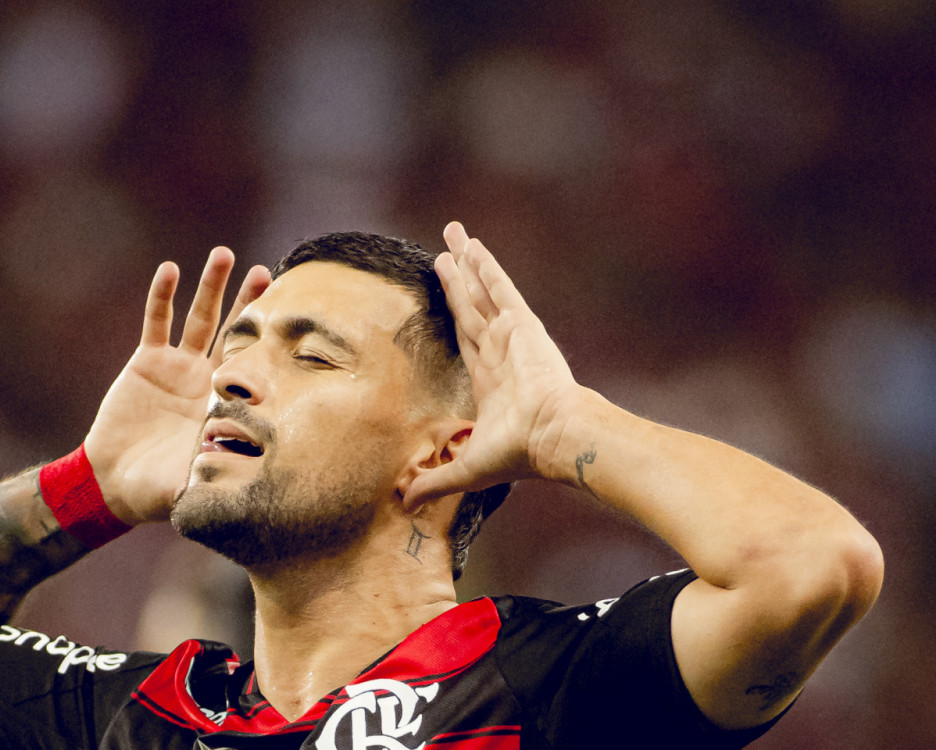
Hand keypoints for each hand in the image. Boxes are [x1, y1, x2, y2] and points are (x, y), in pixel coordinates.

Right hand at [84, 248, 271, 523]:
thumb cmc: (159, 488)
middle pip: (233, 331)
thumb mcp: (195, 482)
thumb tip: (250, 483)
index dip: (269, 341)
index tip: (290, 316)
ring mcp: (178, 366)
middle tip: (268, 272)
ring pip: (199, 318)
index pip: (254, 365)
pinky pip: (156, 322)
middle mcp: (208, 378)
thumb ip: (217, 474)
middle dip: (248, 302)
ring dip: (210, 287)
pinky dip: (162, 296)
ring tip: (224, 254)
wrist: (114, 481)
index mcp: (226, 402)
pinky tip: (171, 269)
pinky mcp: (148, 361)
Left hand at [403, 222, 579, 508]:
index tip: (445, 297)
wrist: (554, 436)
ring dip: (467, 264)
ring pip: (481, 291)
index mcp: (491, 380)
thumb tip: (402, 502)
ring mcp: (511, 335)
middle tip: (442, 253)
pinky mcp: (522, 324)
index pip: (466, 340)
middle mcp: (500, 351)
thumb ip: (433, 479)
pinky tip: (472, 244)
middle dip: (457, 281)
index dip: (453, 316)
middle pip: (470, 307)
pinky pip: (498, 287)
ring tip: (453, 235)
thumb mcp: (464, 467)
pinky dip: (485, 266)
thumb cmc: (518, 454)